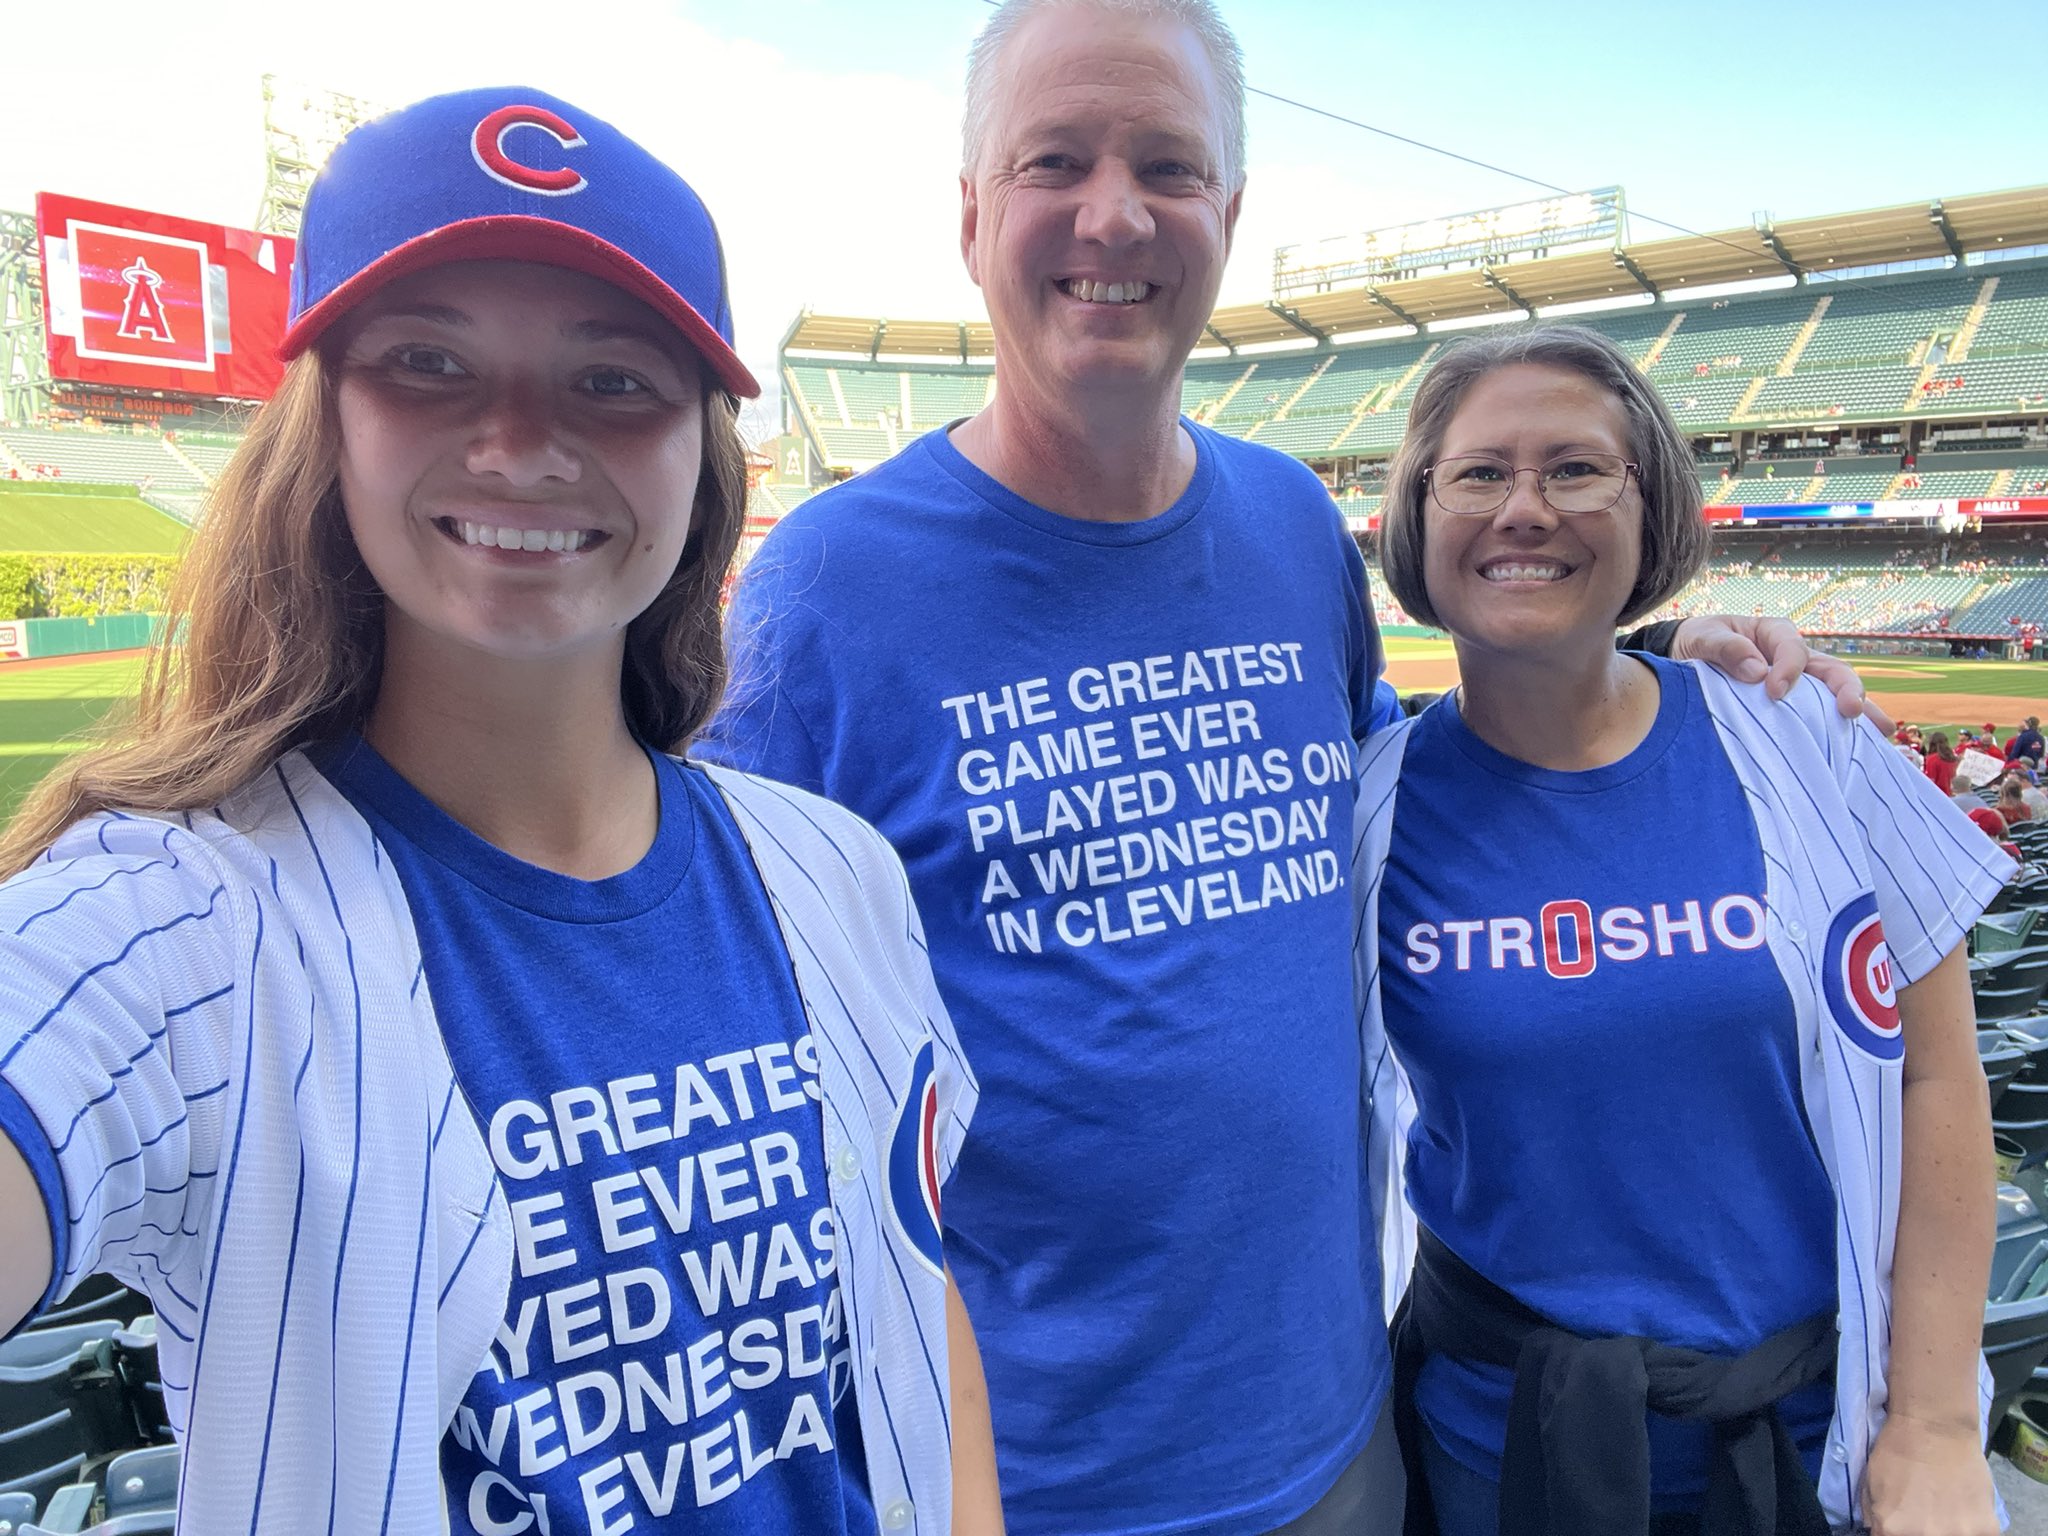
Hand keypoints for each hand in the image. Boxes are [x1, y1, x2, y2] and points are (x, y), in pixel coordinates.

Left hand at [1670, 614, 1896, 732]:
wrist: (1683, 659)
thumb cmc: (1697, 642)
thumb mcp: (1703, 637)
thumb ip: (1725, 648)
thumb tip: (1756, 672)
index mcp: (1774, 634)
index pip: (1793, 649)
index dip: (1788, 669)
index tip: (1773, 692)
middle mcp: (1796, 658)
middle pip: (1831, 670)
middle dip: (1846, 689)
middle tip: (1851, 710)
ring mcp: (1800, 685)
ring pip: (1836, 695)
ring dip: (1860, 711)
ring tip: (1881, 730)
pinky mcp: (1794, 709)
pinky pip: (1821, 717)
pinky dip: (1842, 731)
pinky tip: (1864, 749)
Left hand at [1859, 1411, 1999, 1535]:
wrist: (1935, 1428)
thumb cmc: (1897, 1452)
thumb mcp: (1870, 1486)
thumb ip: (1876, 1519)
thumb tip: (1880, 1532)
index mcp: (1893, 1530)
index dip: (1895, 1535)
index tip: (1903, 1526)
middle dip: (1920, 1532)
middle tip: (1926, 1515)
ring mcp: (1960, 1535)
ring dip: (1949, 1530)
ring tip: (1945, 1513)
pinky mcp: (1987, 1529)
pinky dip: (1971, 1529)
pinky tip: (1964, 1511)